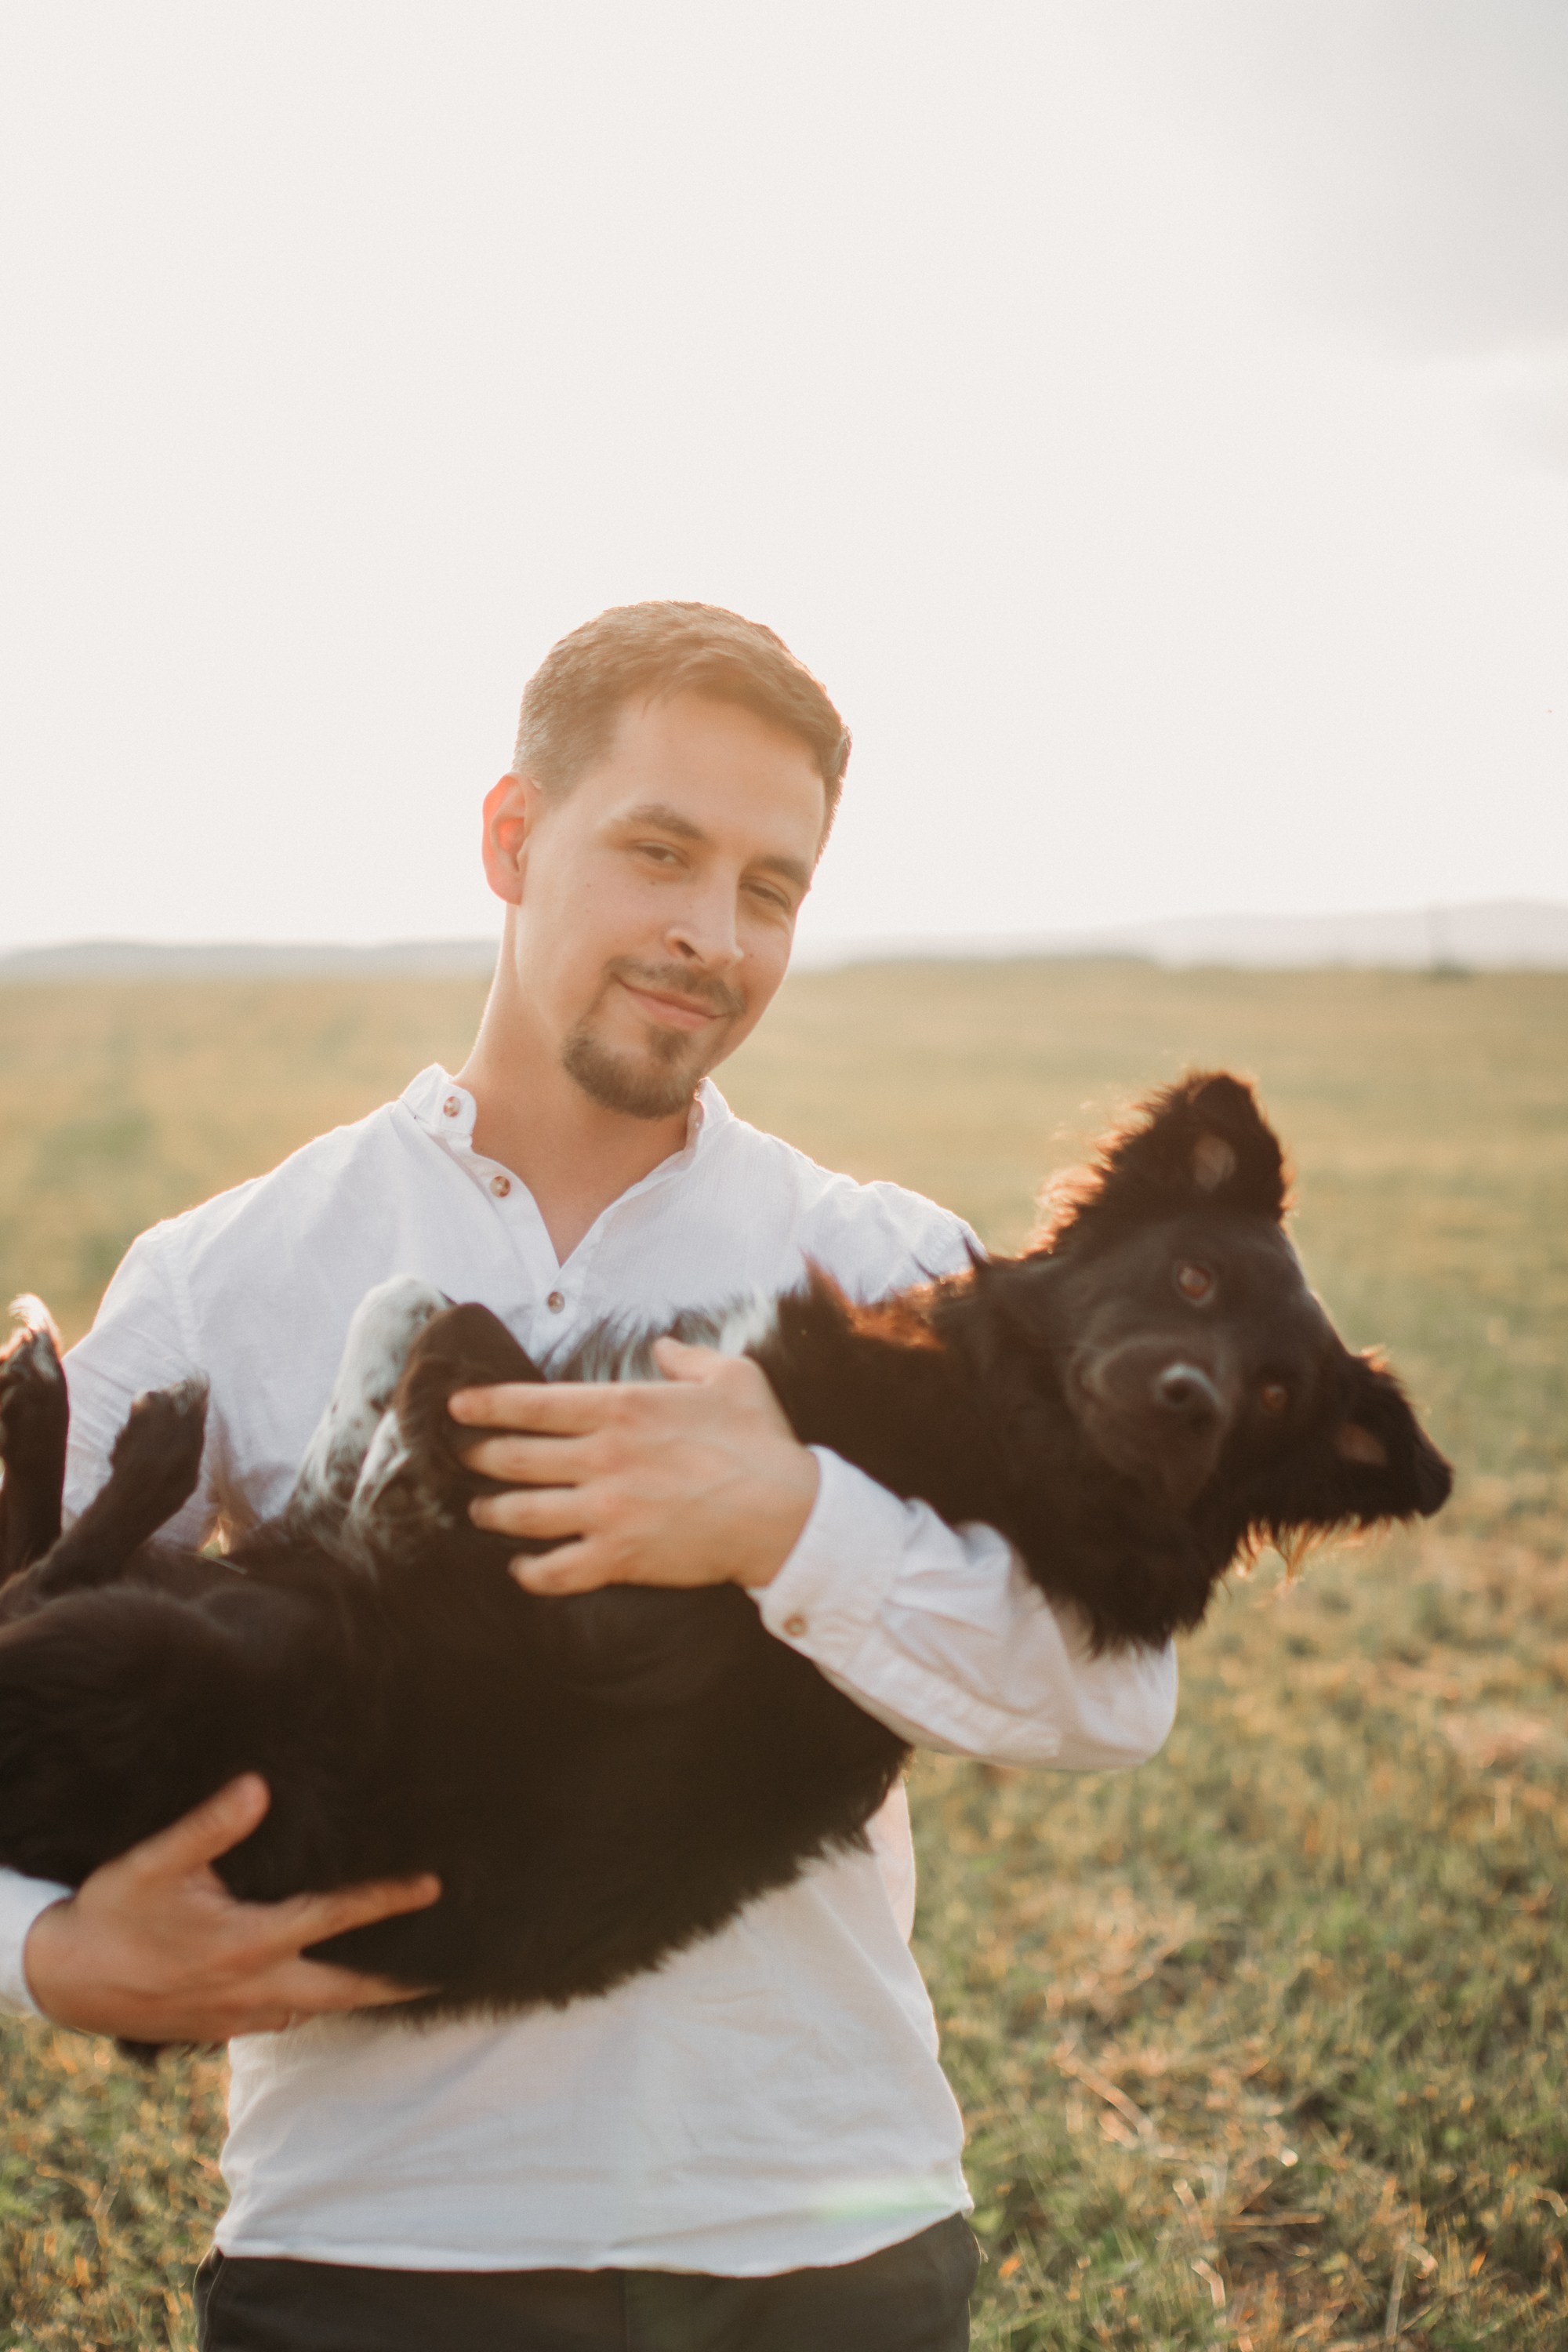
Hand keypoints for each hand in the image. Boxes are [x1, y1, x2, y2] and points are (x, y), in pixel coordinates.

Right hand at [23, 1774, 438, 2040]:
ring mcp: (238, 2016)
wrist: (63, 1980)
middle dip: (396, 1981)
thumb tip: (258, 1788)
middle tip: (445, 1972)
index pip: (335, 1917)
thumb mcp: (154, 1861)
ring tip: (394, 1978)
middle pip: (345, 1990)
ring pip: (314, 2011)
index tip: (433, 1887)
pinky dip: (310, 2008)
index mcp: (249, 1941)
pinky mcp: (219, 2031)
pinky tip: (318, 1992)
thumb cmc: (111, 1912)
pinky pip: (280, 2023)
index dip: (388, 1900)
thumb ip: (210, 1826)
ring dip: (355, 1996)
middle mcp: (254, 1987)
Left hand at [449, 1339, 819, 1595]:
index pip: (532, 1403)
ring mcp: (606, 1510)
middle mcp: (603, 1457)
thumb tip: (662, 1346)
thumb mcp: (732, 1377)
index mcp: (622, 1408)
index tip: (456, 1407)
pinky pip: (555, 1570)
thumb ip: (688, 1357)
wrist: (785, 1514)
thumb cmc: (761, 1441)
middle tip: (460, 1459)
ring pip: (521, 1513)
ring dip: (491, 1511)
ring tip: (479, 1510)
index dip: (485, 1404)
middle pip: (513, 1457)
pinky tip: (520, 1569)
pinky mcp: (619, 1556)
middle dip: (476, 1457)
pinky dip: (529, 1572)